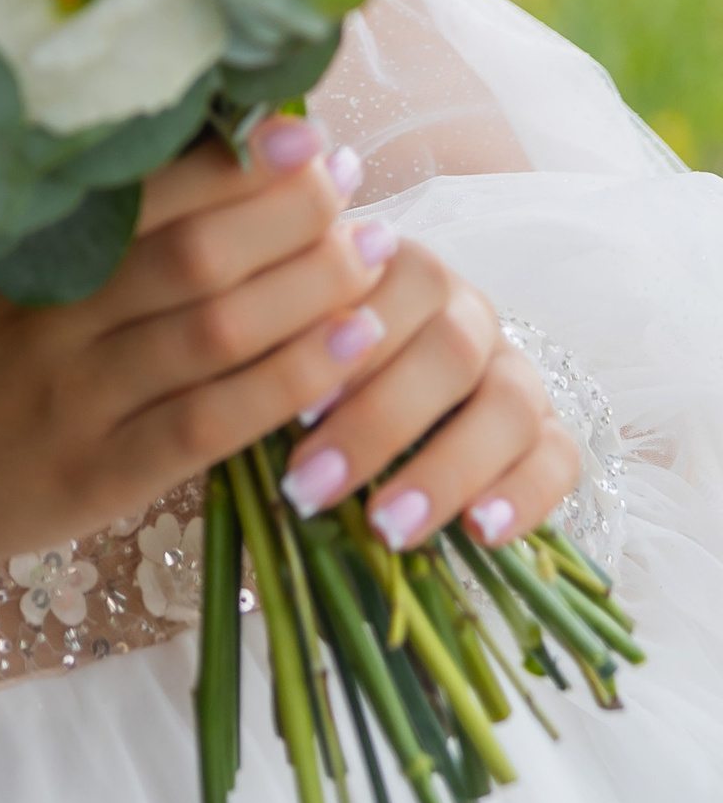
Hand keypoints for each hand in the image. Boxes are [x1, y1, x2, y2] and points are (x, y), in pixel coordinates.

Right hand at [0, 121, 405, 556]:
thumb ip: (60, 214)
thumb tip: (185, 145)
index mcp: (21, 249)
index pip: (146, 192)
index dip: (234, 161)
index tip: (301, 131)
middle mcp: (52, 318)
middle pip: (195, 255)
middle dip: (289, 212)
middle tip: (349, 177)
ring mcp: (79, 399)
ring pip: (215, 333)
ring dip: (310, 289)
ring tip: (372, 254)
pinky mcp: (101, 474)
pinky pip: (209, 425)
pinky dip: (288, 384)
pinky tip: (349, 353)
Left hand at [273, 242, 580, 549]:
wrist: (385, 401)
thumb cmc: (316, 370)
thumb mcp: (292, 345)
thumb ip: (281, 343)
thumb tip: (241, 376)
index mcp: (404, 269)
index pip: (394, 283)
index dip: (351, 345)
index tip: (295, 407)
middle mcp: (469, 312)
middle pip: (450, 350)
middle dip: (377, 423)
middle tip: (310, 487)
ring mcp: (516, 370)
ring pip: (507, 406)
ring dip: (443, 469)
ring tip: (384, 527)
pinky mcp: (551, 432)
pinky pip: (560, 458)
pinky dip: (524, 495)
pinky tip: (479, 532)